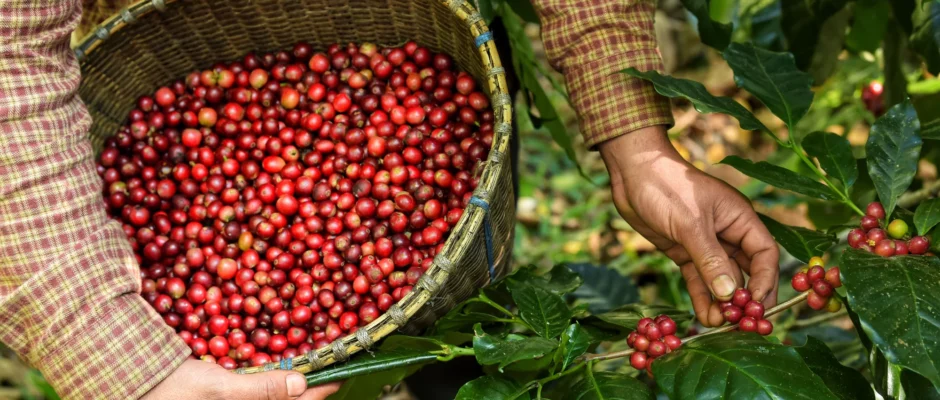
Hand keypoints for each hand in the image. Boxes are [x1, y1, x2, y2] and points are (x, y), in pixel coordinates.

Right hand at [142, 359, 341, 399]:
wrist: (134, 384)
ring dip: (293, 386)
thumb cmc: (173, 389)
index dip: (320, 391)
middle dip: (308, 390)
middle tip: (332, 369)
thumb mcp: (220, 388)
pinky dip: (273, 384)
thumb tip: (300, 382)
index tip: (340, 374)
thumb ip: (262, 389)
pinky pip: (258, 394)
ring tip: (313, 368)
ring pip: (274, 398)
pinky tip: (281, 371)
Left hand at [599, 126, 779, 326]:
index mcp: (740, 218)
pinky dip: (702, 297)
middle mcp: (728, 233)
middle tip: (743, 324)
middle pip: (747, 271)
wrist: (632, 173)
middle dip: (745, 298)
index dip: (765, 281)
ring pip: (721, 279)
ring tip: (719, 325)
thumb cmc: (667, 186)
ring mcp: (706, 244)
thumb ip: (711, 259)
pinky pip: (699, 279)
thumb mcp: (690, 223)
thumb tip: (731, 294)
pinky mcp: (685, 251)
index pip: (764, 254)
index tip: (757, 306)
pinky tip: (704, 316)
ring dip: (722, 302)